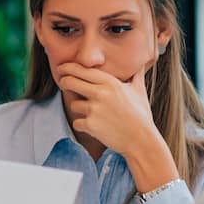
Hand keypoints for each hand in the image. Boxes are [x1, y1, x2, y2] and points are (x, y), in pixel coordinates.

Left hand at [57, 63, 178, 190]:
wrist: (141, 139)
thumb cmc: (140, 115)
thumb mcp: (139, 91)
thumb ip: (136, 76)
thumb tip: (141, 63)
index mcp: (111, 83)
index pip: (83, 70)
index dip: (69, 68)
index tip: (62, 68)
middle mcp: (100, 93)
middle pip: (69, 82)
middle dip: (64, 82)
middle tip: (63, 83)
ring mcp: (94, 110)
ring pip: (72, 104)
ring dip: (79, 108)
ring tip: (92, 113)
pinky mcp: (90, 125)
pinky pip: (76, 122)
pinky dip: (82, 125)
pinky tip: (93, 126)